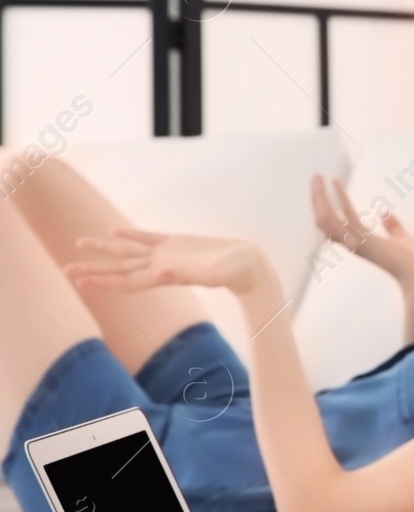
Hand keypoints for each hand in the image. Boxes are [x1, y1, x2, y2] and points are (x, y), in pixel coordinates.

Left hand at [64, 227, 269, 296]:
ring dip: (105, 249)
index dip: (100, 280)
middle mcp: (161, 266)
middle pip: (120, 268)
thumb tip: (159, 275)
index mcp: (164, 275)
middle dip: (93, 268)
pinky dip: (130, 234)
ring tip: (79, 243)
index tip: (76, 280)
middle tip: (64, 269)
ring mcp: (168, 254)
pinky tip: (115, 231)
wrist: (251, 266)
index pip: (125, 280)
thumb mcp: (211, 275)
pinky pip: (148, 238)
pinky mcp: (178, 242)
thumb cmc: (234, 273)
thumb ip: (186, 276)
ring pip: (128, 252)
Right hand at [311, 174, 413, 281]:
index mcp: (360, 244)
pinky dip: (338, 197)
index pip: (333, 226)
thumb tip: (384, 211)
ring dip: (319, 196)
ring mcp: (355, 243)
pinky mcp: (362, 240)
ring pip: (326, 217)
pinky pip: (344, 215)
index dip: (325, 209)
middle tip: (314, 177)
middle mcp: (352, 244)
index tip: (323, 191)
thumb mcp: (403, 238)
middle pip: (323, 220)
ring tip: (316, 176)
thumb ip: (393, 226)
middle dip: (317, 199)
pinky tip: (335, 182)